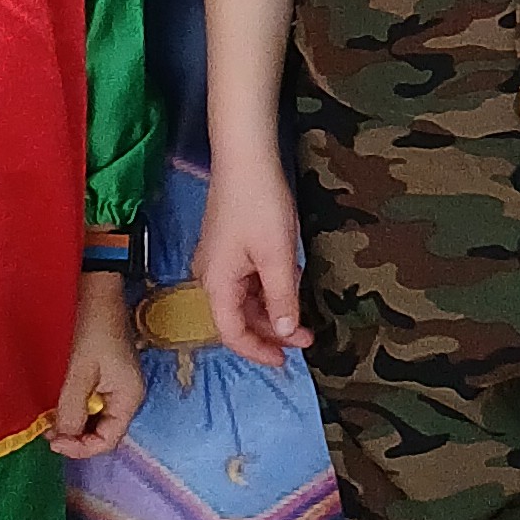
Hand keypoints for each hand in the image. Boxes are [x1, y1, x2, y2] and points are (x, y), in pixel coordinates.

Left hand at [50, 269, 146, 460]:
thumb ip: (71, 409)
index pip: (109, 440)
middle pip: (104, 432)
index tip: (53, 441)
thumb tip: (63, 437)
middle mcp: (127, 395)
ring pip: (96, 418)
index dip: (81, 447)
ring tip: (49, 418)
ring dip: (73, 422)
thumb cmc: (90, 327)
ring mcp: (117, 385)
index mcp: (128, 397)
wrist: (95, 290)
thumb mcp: (78, 372)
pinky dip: (75, 407)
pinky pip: (92, 402)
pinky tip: (57, 403)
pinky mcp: (106, 376)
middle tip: (47, 432)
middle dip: (76, 436)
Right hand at [196, 156, 309, 364]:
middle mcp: (211, 275)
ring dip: (274, 309)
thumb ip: (282, 298)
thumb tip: (287, 333)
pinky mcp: (230, 245)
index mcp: (217, 284)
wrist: (246, 157)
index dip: (259, 351)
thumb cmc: (259, 204)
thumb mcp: (278, 257)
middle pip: (240, 317)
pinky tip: (292, 279)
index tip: (286, 361)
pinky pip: (248, 278)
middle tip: (307, 338)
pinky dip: (270, 286)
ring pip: (246, 298)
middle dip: (273, 331)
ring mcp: (219, 259)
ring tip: (305, 310)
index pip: (233, 333)